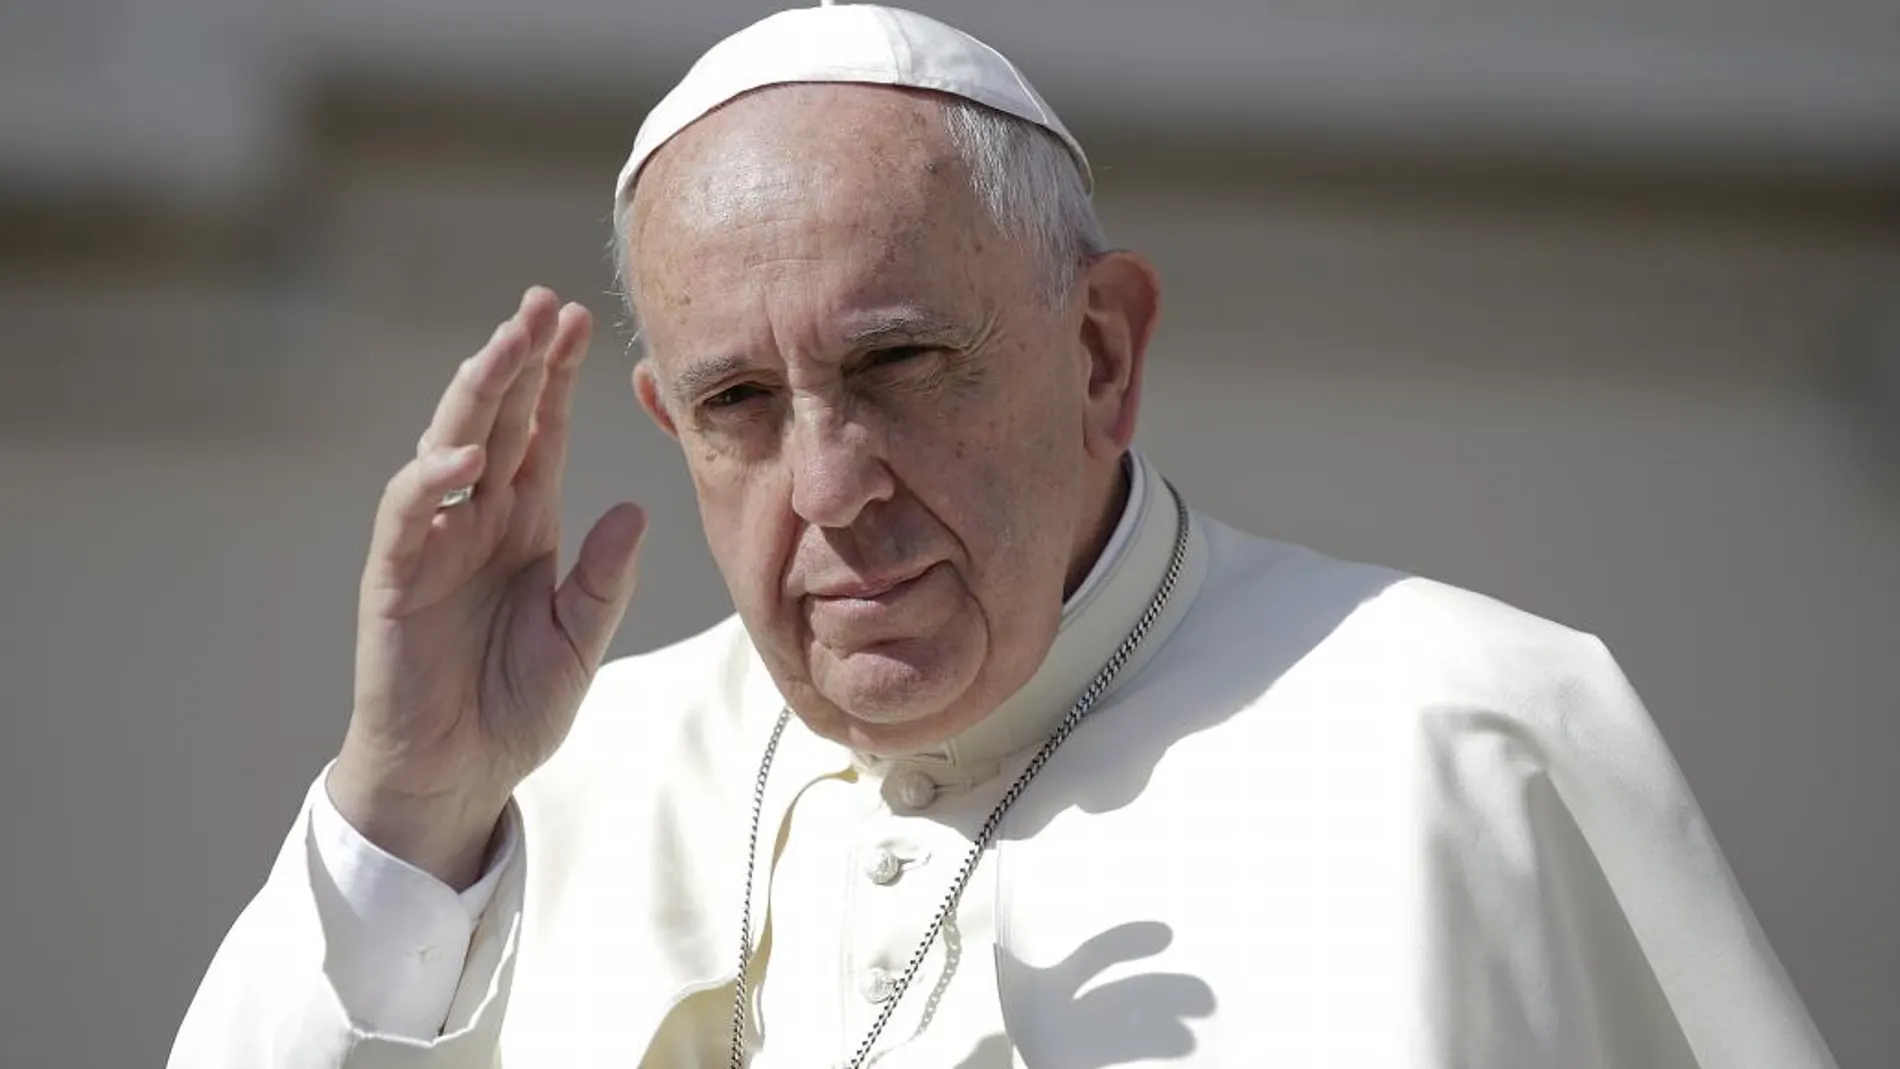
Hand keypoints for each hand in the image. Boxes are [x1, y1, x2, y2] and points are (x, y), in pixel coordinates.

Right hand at [328, 287, 646, 887]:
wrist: (457, 776)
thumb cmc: (513, 707)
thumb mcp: (579, 640)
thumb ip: (604, 579)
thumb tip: (635, 509)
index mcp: (523, 524)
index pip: (541, 433)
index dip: (556, 378)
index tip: (581, 321)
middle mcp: (476, 519)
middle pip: (496, 421)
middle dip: (517, 361)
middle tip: (543, 303)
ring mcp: (431, 543)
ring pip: (448, 447)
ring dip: (474, 395)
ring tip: (506, 345)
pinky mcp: (395, 578)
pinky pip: (408, 516)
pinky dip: (431, 481)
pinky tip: (465, 456)